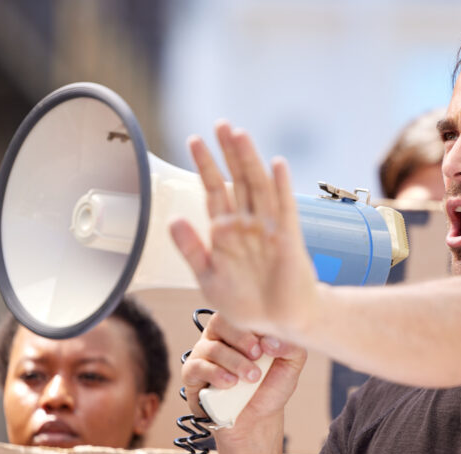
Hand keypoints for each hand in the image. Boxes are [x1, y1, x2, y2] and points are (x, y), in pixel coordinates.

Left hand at [169, 121, 319, 339]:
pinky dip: (281, 186)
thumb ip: (191, 249)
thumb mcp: (207, 278)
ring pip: (258, 186)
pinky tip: (277, 165)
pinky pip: (285, 208)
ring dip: (249, 160)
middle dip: (228, 152)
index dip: (204, 165)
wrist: (278, 322)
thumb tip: (172, 220)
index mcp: (226, 231)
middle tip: (221, 124)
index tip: (195, 140)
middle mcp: (247, 223)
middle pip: (237, 179)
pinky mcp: (288, 239)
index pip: (213, 189)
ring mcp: (269, 228)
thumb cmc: (246, 303)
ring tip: (240, 134)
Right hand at [182, 312, 306, 426]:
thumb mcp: (291, 363)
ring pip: (212, 348)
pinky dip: (216, 374)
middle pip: (220, 322)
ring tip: (252, 378)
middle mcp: (219, 336)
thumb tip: (272, 340)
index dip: (252, 323)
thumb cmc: (271, 385)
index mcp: (241, 327)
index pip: (239, 310)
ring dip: (235, 362)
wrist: (258, 419)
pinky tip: (231, 384)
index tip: (268, 344)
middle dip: (241, 339)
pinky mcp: (192, 375)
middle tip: (258, 356)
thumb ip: (290, 346)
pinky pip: (197, 367)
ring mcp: (203, 354)